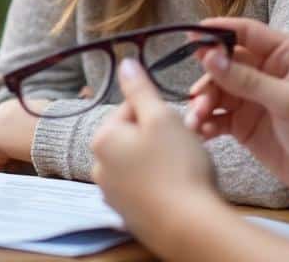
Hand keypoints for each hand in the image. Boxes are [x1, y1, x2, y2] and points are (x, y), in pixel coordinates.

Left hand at [90, 58, 219, 253]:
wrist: (189, 225)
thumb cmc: (177, 165)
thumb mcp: (161, 117)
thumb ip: (140, 89)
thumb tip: (124, 63)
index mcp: (102, 139)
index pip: (129, 109)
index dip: (157, 112)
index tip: (176, 123)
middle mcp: (98, 168)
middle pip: (132, 137)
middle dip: (158, 137)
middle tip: (182, 145)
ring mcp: (112, 195)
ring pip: (138, 162)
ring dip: (159, 160)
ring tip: (183, 167)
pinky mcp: (128, 215)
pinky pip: (144, 187)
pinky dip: (158, 184)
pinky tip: (177, 187)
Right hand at [185, 17, 288, 200]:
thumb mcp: (288, 102)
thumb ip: (248, 80)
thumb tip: (210, 57)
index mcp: (284, 54)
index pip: (245, 32)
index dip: (217, 32)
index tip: (190, 36)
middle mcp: (265, 70)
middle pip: (223, 64)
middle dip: (207, 81)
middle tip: (196, 99)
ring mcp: (251, 96)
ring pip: (216, 91)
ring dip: (202, 104)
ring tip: (196, 122)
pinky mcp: (241, 121)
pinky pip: (216, 116)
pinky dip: (206, 123)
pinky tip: (202, 133)